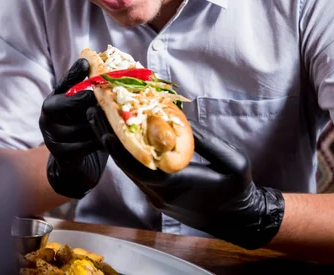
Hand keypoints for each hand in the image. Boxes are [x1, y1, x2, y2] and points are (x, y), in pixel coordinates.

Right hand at [39, 59, 108, 198]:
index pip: (66, 82)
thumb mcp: (80, 106)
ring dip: (99, 125)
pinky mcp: (59, 153)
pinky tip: (106, 140)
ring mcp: (51, 134)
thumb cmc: (80, 127)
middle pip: (74, 102)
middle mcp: (48, 114)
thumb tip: (93, 62)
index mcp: (54, 99)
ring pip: (83, 126)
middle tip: (109, 102)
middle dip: (93, 102)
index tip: (87, 64)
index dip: (77, 74)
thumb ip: (85, 88)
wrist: (73, 161)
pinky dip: (98, 142)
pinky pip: (85, 145)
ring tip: (112, 124)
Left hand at [88, 107, 284, 249]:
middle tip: (94, 114)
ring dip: (116, 145)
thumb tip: (182, 121)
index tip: (105, 130)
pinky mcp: (160, 196)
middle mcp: (160, 194)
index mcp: (175, 186)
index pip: (139, 169)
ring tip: (102, 120)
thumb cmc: (237, 191)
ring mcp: (158, 197)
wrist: (239, 220)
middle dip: (108, 139)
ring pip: (130, 170)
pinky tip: (122, 136)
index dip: (119, 149)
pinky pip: (138, 174)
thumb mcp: (231, 162)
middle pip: (127, 167)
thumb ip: (207, 143)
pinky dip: (128, 155)